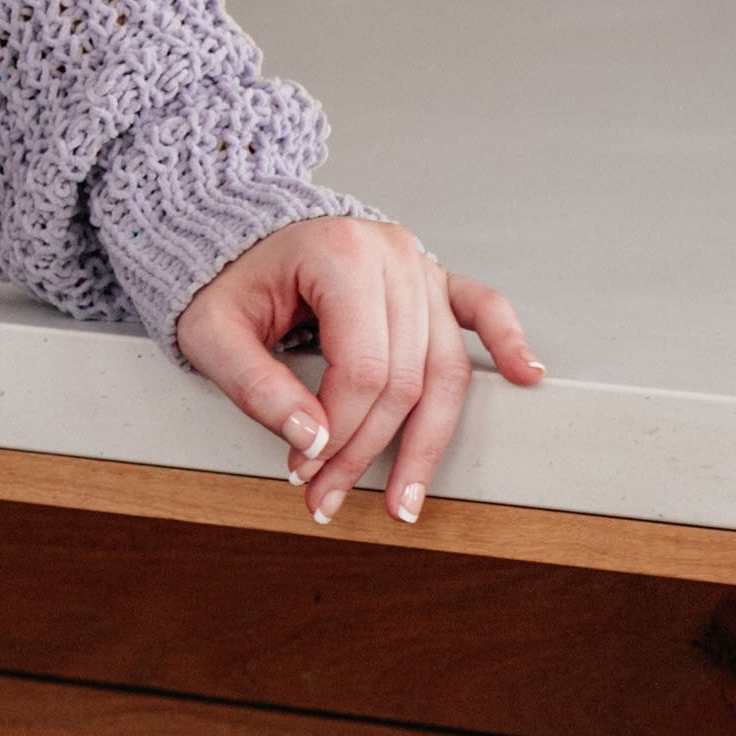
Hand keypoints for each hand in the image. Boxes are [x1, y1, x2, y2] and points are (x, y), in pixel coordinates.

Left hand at [175, 216, 543, 529]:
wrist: (235, 236)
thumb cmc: (225, 279)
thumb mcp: (212, 333)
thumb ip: (256, 387)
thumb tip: (313, 440)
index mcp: (339, 254)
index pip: (363, 367)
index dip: (339, 430)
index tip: (303, 468)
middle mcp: (391, 255)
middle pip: (404, 377)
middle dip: (369, 451)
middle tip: (328, 497)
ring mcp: (418, 266)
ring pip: (444, 367)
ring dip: (426, 440)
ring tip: (405, 499)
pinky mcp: (431, 279)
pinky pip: (482, 308)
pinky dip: (506, 342)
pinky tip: (524, 376)